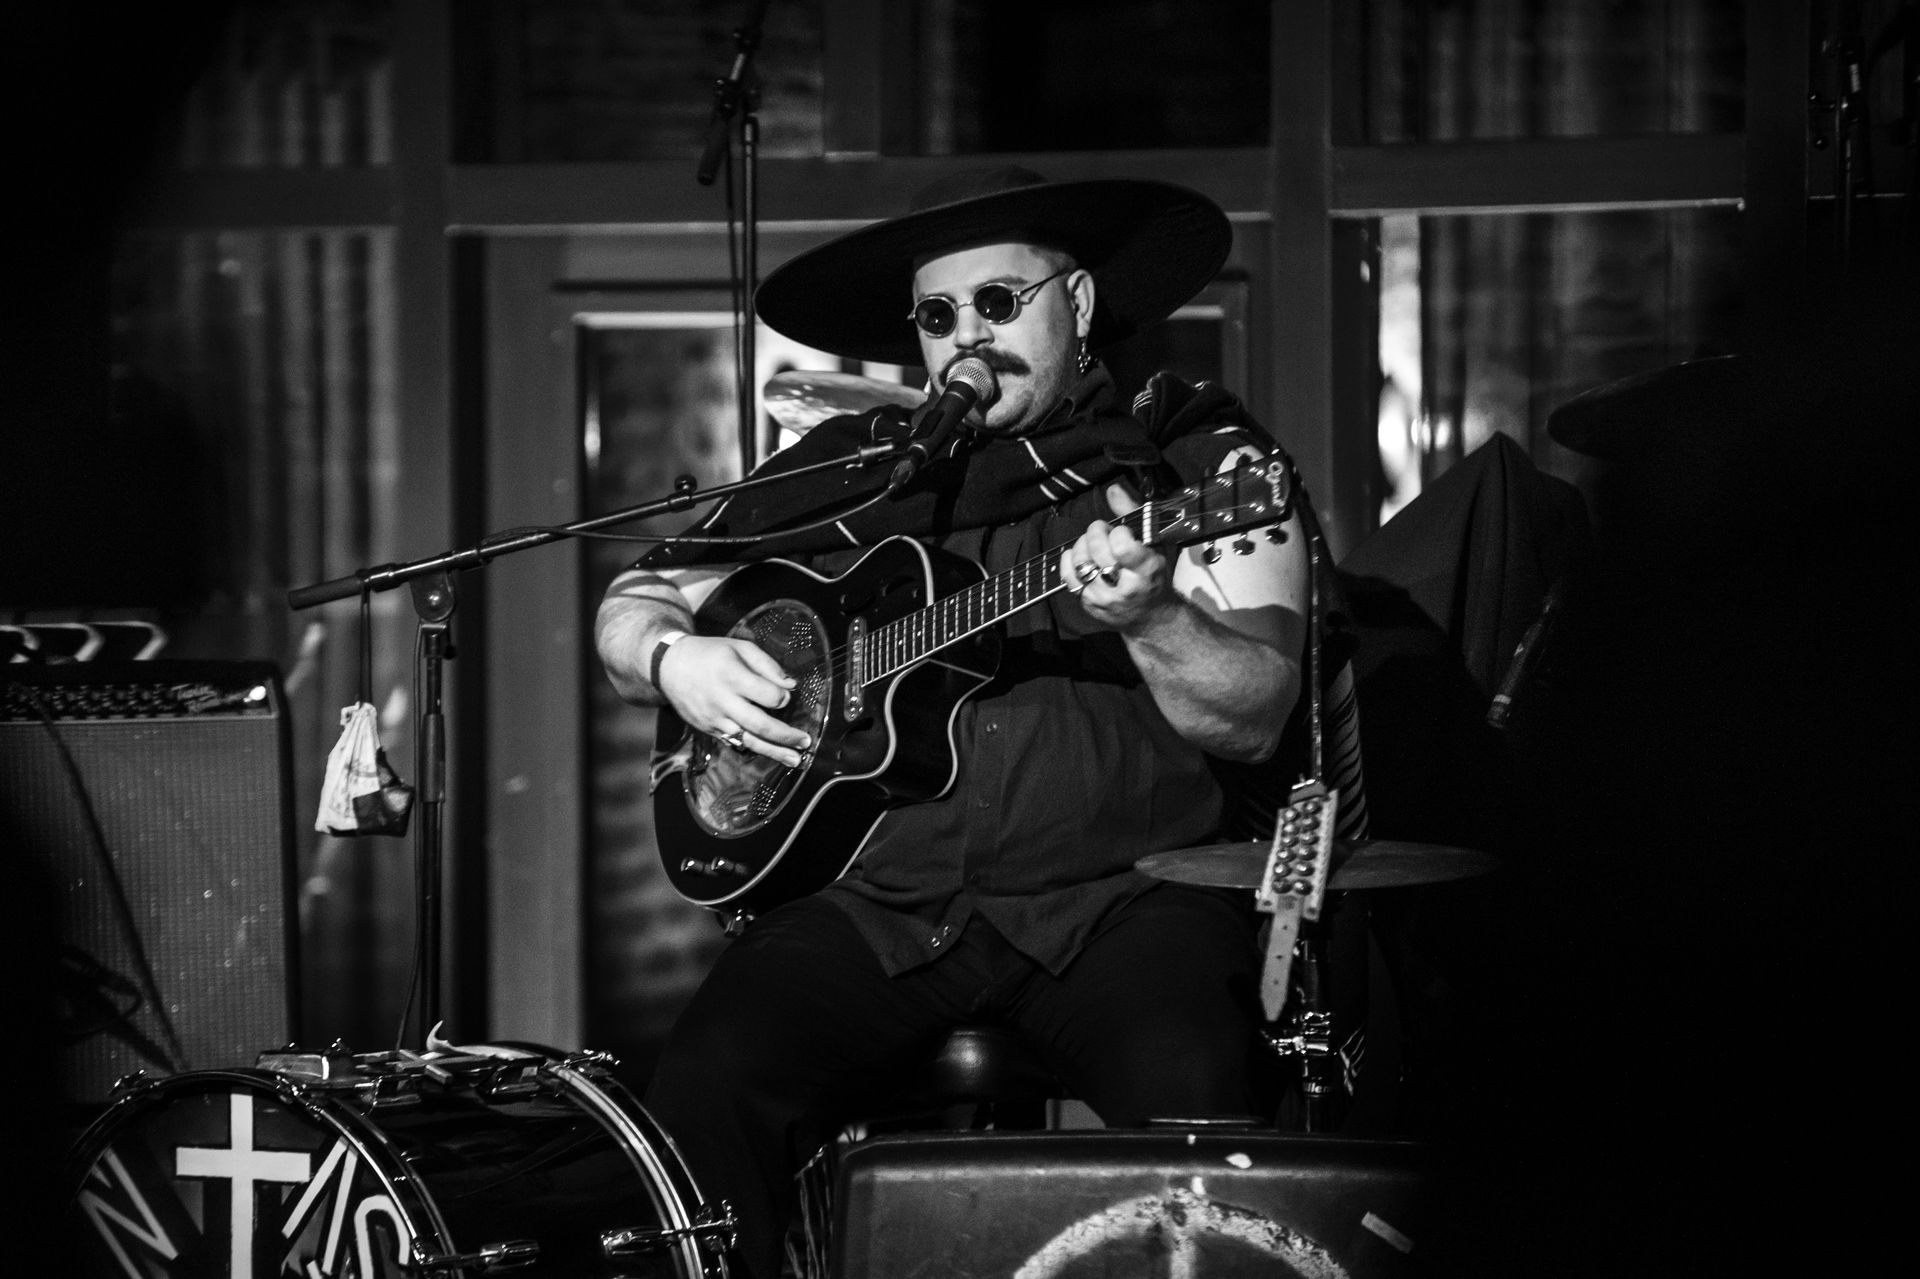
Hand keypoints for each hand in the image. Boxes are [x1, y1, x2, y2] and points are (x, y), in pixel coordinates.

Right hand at [657, 634, 809, 766]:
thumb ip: (767, 664)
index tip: (786, 695)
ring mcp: (714, 718)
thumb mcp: (739, 647)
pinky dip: (754, 748)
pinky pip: (735, 742)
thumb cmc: (710, 654)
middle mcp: (723, 701)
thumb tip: (791, 685)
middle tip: (805, 741)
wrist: (670, 666)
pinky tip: (770, 753)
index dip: (782, 697)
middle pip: (760, 725)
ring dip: (774, 752)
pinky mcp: (709, 729)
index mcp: (732, 676)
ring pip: (748, 740)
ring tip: (795, 760)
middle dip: (786, 736)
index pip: (768, 695)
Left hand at [1059, 482, 1177, 630]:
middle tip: (1103, 532)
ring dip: (1083, 545)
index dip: (1118, 532)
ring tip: (1092, 544)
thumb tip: (1112, 489)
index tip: (1122, 532)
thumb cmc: (1154, 577)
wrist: (1151, 618)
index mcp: (1147, 571)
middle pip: (1098, 551)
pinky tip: (1079, 556)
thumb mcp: (1155, 544)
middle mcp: (1125, 587)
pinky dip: (1069, 560)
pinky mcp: (1089, 604)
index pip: (1122, 546)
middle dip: (1097, 532)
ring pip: (1081, 563)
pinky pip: (1068, 577)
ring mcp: (1104, 598)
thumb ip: (1133, 514)